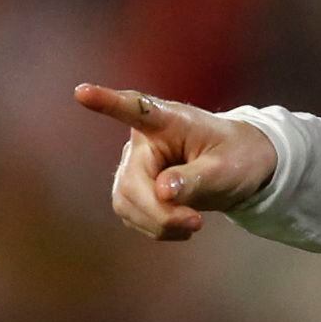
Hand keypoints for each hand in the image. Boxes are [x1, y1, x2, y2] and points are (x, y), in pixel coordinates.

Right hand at [74, 83, 277, 240]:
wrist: (238, 168)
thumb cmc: (236, 156)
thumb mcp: (226, 168)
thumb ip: (196, 178)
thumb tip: (162, 192)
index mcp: (166, 120)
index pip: (134, 109)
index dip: (107, 102)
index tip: (82, 92)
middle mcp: (141, 142)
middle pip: (130, 182)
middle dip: (159, 212)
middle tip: (195, 223)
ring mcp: (133, 167)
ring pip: (126, 203)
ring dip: (159, 223)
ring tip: (193, 223)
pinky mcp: (133, 190)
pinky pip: (133, 216)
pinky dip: (158, 228)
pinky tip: (181, 225)